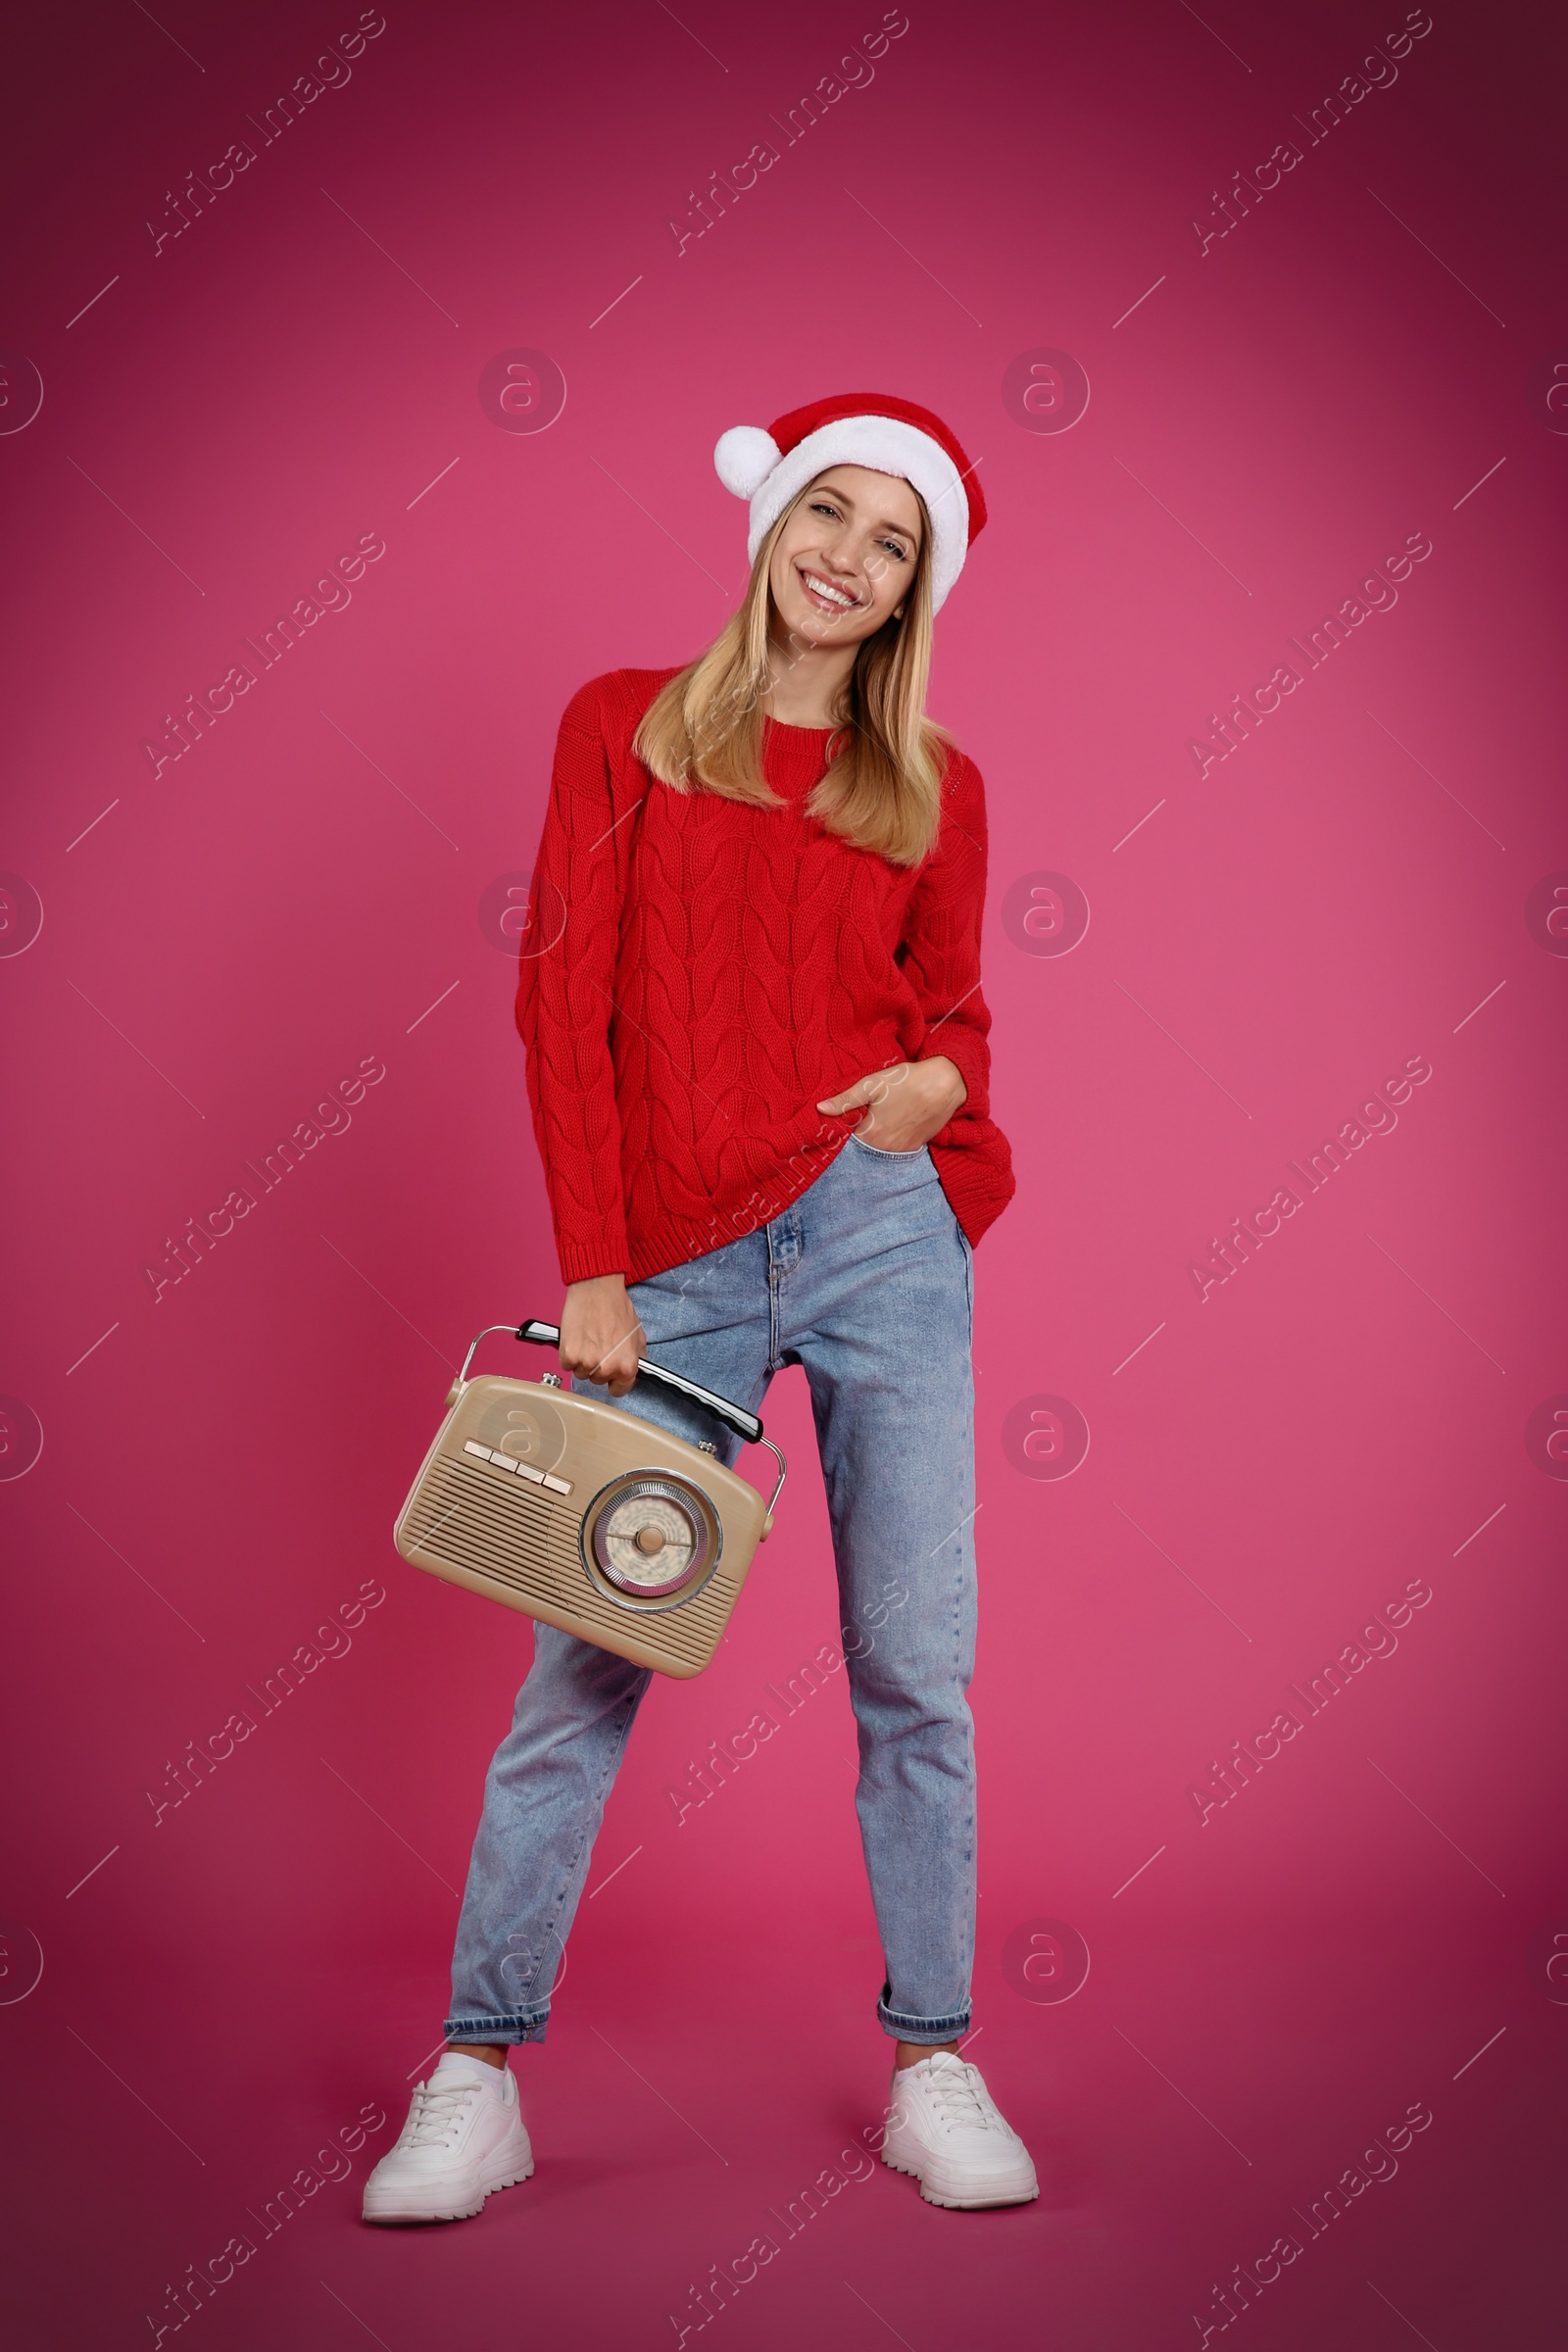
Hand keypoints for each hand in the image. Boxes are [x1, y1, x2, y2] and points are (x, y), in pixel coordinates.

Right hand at [558, 1274, 643, 1395]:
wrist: (597, 1288)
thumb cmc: (616, 1307)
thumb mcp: (637, 1335)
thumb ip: (636, 1358)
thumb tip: (633, 1372)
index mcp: (627, 1365)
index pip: (618, 1390)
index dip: (614, 1381)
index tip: (611, 1374)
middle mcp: (607, 1367)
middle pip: (597, 1381)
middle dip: (598, 1366)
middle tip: (598, 1345)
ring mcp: (587, 1362)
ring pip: (580, 1373)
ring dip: (582, 1360)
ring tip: (588, 1339)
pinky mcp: (569, 1355)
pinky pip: (566, 1364)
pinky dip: (568, 1353)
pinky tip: (577, 1338)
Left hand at [816, 1056, 966, 1152]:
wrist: (946, 1083)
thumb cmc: (907, 1081)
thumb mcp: (872, 1085)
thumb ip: (845, 1100)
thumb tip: (820, 1108)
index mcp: (872, 1134)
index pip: (846, 1142)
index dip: (841, 1132)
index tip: (840, 1122)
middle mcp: (887, 1148)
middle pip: (863, 1148)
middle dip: (859, 1136)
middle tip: (861, 1117)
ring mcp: (903, 1149)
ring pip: (881, 1149)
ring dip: (876, 1139)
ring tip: (880, 1119)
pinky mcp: (917, 1146)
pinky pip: (897, 1148)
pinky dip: (891, 1140)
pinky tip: (894, 1122)